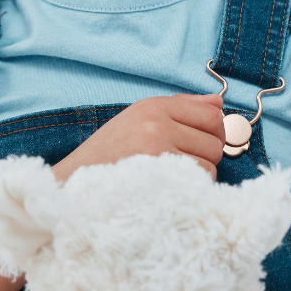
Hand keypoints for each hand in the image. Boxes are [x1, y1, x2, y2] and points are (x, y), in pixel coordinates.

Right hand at [54, 95, 225, 181]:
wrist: (71, 186)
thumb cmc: (108, 155)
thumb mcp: (139, 119)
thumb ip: (182, 107)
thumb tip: (219, 103)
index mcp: (152, 107)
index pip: (210, 113)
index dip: (214, 129)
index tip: (204, 140)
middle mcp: (156, 124)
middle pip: (215, 138)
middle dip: (208, 152)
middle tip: (185, 160)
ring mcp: (157, 150)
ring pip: (210, 162)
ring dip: (198, 172)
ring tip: (173, 175)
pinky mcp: (158, 177)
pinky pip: (198, 181)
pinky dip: (191, 187)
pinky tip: (171, 186)